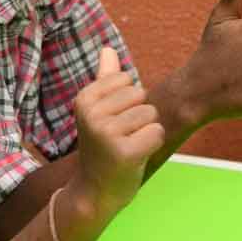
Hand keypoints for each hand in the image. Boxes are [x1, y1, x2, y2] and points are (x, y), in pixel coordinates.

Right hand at [72, 48, 165, 215]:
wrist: (95, 191)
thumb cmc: (102, 147)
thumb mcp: (99, 111)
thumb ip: (105, 79)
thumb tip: (108, 48)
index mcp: (84, 99)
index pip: (128, 80)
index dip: (129, 102)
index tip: (113, 122)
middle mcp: (92, 114)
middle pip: (142, 96)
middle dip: (140, 117)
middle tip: (122, 137)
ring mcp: (107, 133)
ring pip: (151, 115)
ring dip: (147, 132)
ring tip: (128, 146)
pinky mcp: (124, 152)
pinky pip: (157, 133)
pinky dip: (152, 145)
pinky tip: (135, 157)